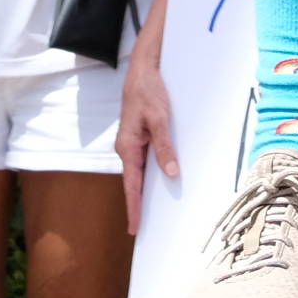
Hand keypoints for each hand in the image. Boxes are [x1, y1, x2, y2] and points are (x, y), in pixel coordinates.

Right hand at [118, 39, 177, 235]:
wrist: (142, 69)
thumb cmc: (148, 91)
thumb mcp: (159, 118)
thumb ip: (164, 147)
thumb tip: (171, 174)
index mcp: (127, 146)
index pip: (131, 185)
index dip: (134, 207)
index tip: (135, 229)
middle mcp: (126, 147)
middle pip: (134, 182)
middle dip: (138, 204)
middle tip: (145, 228)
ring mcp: (131, 142)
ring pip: (139, 172)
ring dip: (144, 190)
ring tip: (154, 212)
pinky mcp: (138, 136)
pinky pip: (143, 161)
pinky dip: (149, 174)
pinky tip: (160, 180)